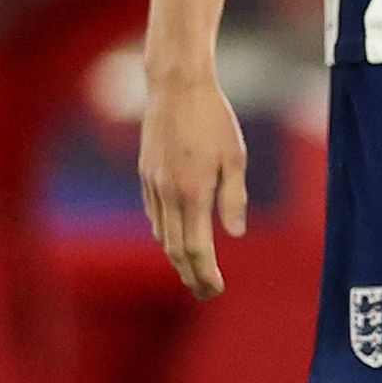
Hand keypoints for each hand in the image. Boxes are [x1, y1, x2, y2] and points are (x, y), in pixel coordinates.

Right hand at [141, 70, 249, 298]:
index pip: (197, 249)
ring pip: (163, 234)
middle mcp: (168, 195)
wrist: (175, 89)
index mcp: (193, 193)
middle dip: (191, 275)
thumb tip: (235, 234)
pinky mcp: (145, 175)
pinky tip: (177, 238)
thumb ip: (234, 198)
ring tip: (194, 272)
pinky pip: (154, 214)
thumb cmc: (214, 120)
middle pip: (177, 249)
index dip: (205, 274)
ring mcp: (152, 185)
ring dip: (178, 257)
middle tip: (206, 293)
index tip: (215, 290)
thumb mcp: (236, 158)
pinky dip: (166, 233)